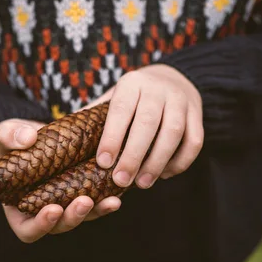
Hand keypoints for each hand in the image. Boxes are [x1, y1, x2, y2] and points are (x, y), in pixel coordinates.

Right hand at [0, 119, 121, 242]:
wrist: (36, 134)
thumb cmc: (12, 140)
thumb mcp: (5, 135)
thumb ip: (10, 136)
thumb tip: (28, 138)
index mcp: (19, 209)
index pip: (28, 230)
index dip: (41, 225)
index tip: (53, 209)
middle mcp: (44, 212)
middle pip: (61, 226)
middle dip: (74, 217)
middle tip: (84, 202)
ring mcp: (66, 203)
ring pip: (83, 216)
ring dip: (97, 210)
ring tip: (111, 200)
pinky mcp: (84, 191)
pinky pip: (97, 200)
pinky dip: (107, 197)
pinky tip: (119, 190)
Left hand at [92, 64, 203, 188]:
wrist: (173, 78)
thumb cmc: (134, 97)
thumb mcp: (114, 98)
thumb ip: (95, 116)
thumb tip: (63, 139)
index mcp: (131, 84)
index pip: (121, 110)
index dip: (112, 137)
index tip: (102, 163)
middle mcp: (158, 89)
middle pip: (147, 123)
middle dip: (133, 155)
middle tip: (120, 181)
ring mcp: (181, 100)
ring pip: (173, 133)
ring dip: (157, 162)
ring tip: (142, 184)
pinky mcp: (198, 114)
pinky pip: (194, 141)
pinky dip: (180, 162)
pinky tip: (164, 175)